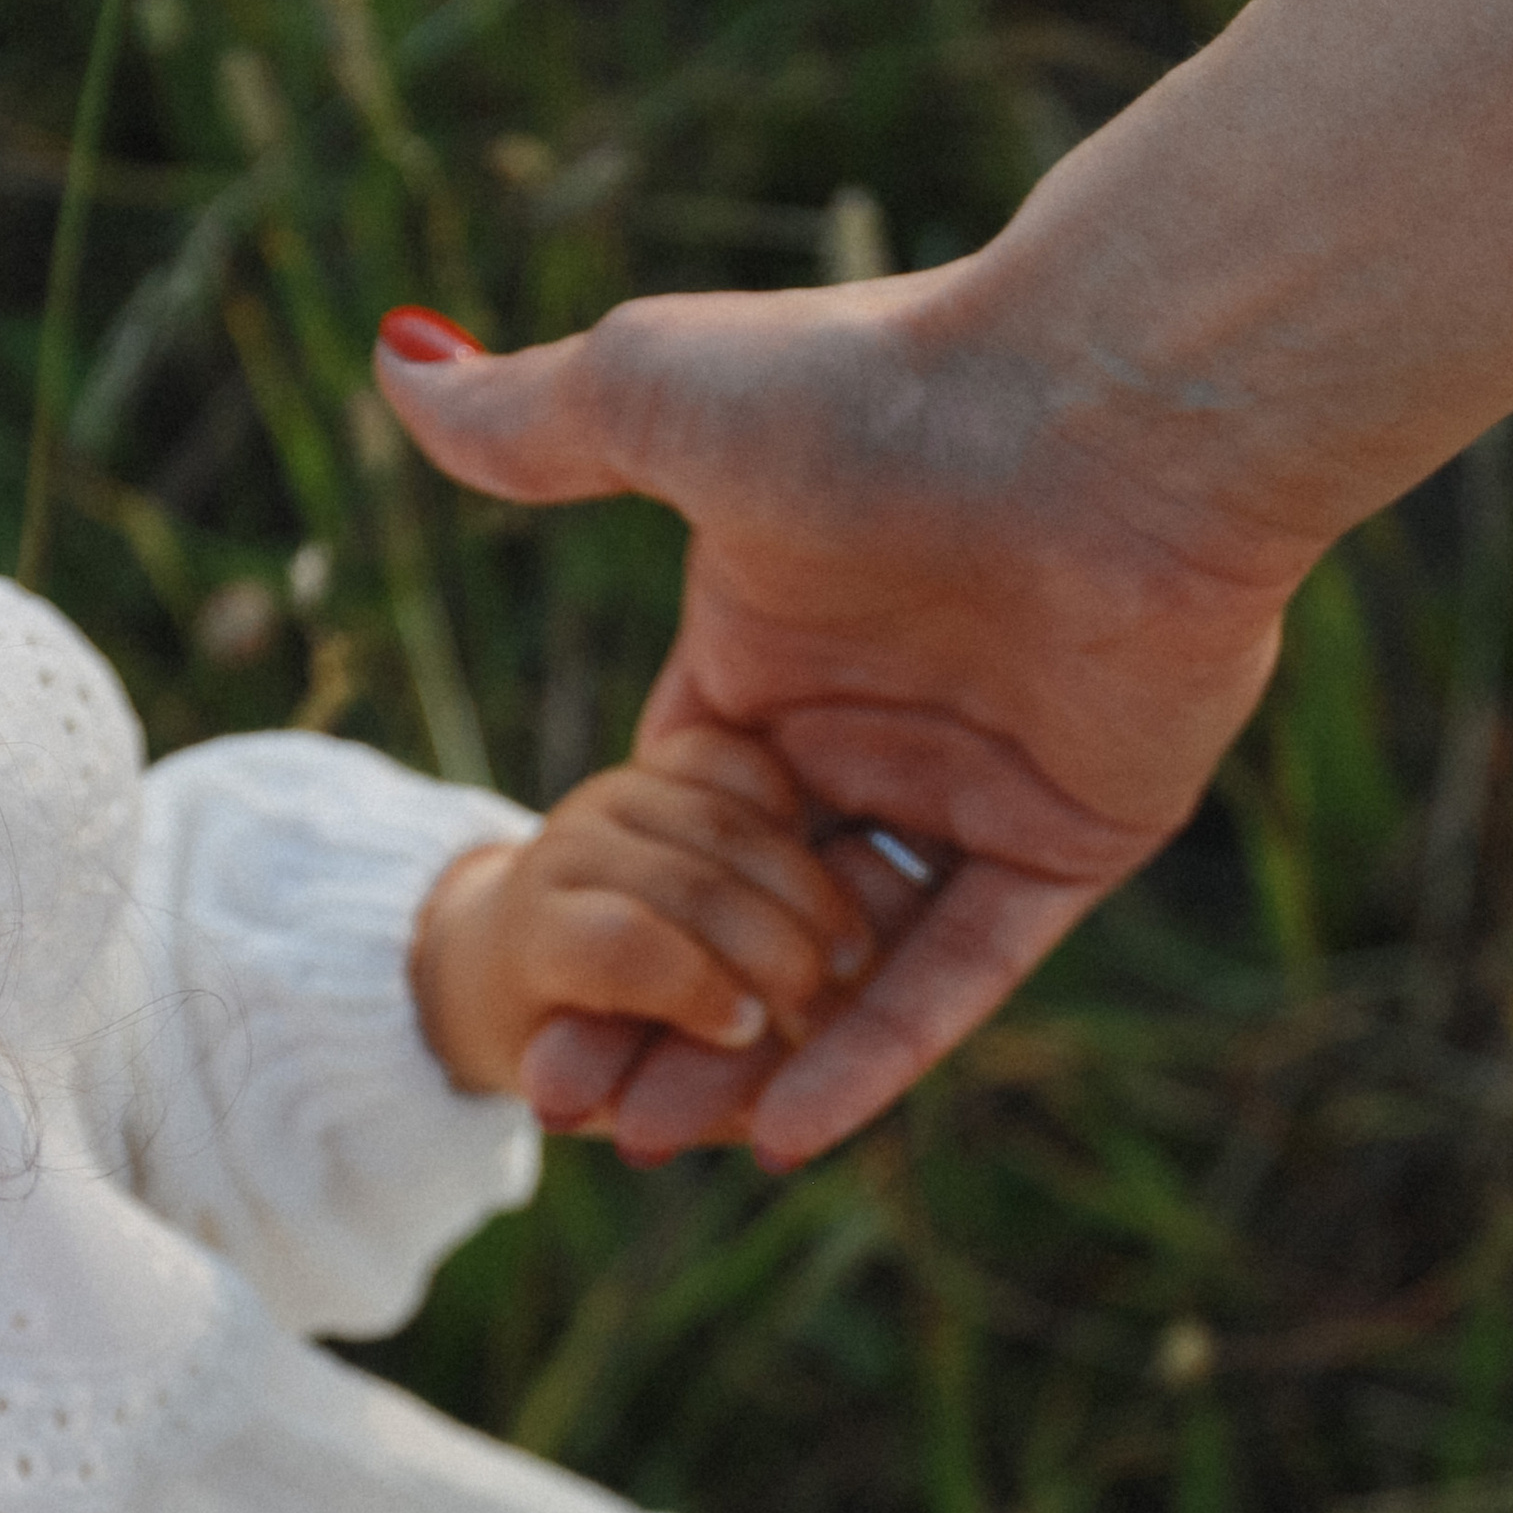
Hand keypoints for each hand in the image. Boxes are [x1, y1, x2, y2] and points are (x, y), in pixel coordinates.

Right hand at [378, 0, 1512, 1168]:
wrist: (1113, 407)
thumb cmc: (884, 387)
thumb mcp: (663, 394)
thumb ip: (538, 426)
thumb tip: (399, 366)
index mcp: (779, 642)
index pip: (679, 817)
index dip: (606, 919)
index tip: (530, 1013)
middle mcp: (878, 720)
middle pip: (754, 910)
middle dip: (662, 1015)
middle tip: (572, 1117)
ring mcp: (980, 785)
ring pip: (852, 959)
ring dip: (759, 1057)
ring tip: (656, 1146)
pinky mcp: (1080, 838)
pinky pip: (964, 969)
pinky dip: (883, 1052)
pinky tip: (789, 1132)